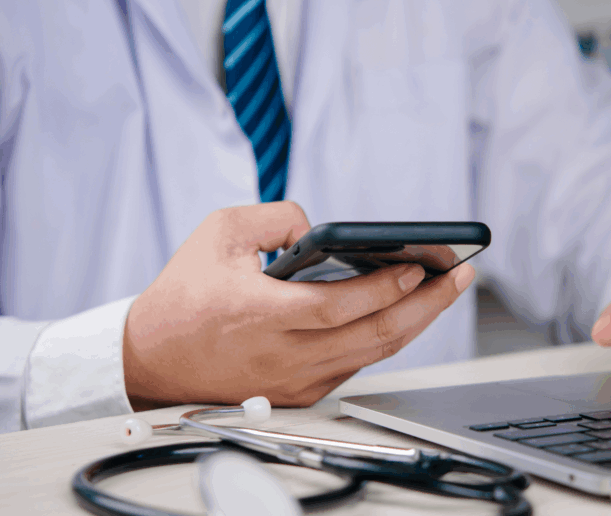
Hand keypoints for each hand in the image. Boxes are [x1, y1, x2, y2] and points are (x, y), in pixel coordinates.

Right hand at [123, 202, 474, 408]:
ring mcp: (294, 380)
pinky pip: (354, 365)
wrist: (150, 357)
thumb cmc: (184, 294)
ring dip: (415, 323)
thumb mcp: (221, 231)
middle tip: (460, 276)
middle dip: (428, 305)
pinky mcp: (298, 393)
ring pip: (372, 355)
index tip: (421, 267)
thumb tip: (324, 233)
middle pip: (374, 336)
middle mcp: (283, 356)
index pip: (341, 307)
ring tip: (444, 291)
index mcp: (262, 315)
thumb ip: (279, 217)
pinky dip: (384, 339)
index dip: (387, 288)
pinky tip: (405, 313)